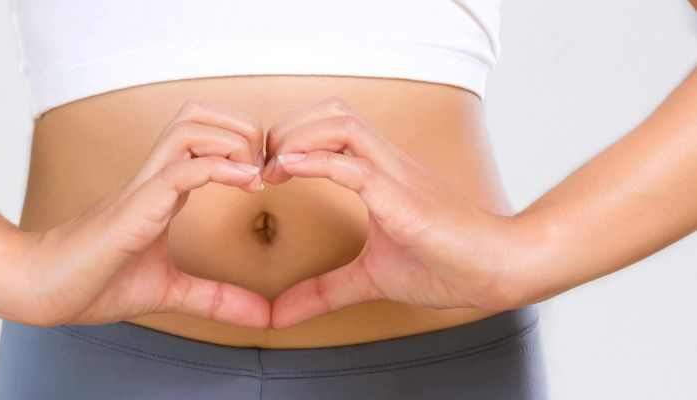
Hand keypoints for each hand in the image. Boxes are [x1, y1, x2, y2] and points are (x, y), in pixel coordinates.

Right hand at [4, 100, 269, 327]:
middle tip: (265, 168)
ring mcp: (143, 187)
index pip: (206, 137)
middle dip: (243, 128)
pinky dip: (219, 169)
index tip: (269, 177)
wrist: (41, 290)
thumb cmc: (95, 282)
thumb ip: (217, 299)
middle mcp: (154, 177)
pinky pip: (180, 170)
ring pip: (189, 127)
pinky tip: (246, 186)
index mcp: (163, 189)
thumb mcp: (171, 292)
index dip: (244, 144)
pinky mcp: (135, 208)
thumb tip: (264, 318)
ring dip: (233, 141)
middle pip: (198, 114)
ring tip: (255, 176)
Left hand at [262, 97, 536, 328]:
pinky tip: (289, 169)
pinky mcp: (403, 200)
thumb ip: (323, 291)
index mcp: (380, 174)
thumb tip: (280, 315)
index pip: (331, 127)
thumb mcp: (369, 278)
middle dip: (288, 128)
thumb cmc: (445, 265)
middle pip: (332, 110)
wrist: (498, 270)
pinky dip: (317, 162)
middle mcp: (387, 164)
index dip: (291, 138)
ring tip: (271, 168)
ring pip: (342, 124)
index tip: (263, 172)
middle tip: (261, 165)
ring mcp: (396, 177)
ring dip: (298, 138)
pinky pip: (355, 167)